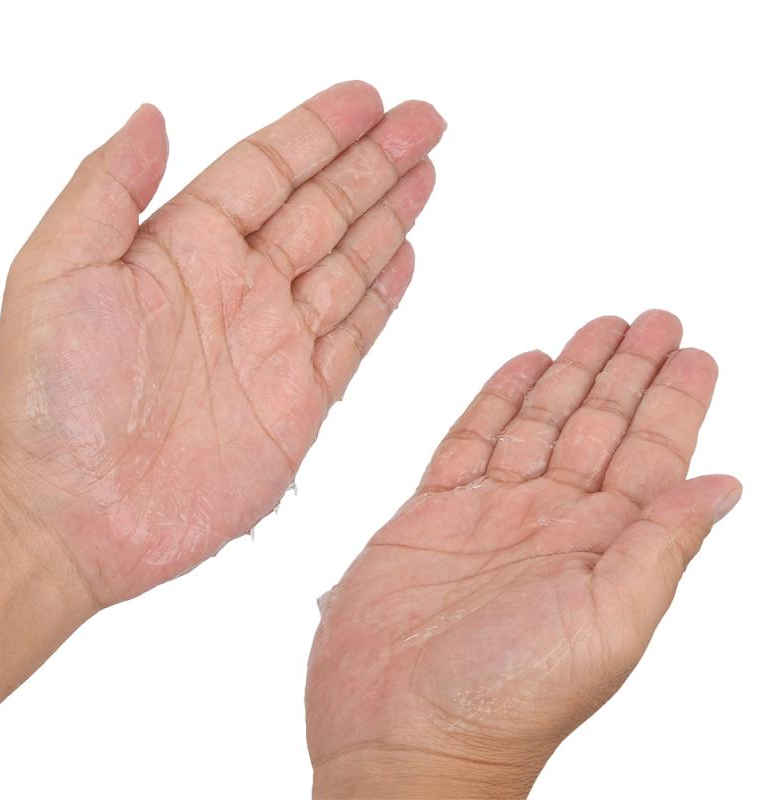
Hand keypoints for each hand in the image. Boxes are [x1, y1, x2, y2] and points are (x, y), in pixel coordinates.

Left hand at [0, 82, 443, 605]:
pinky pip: (355, 334)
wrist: (78, 516)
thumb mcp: (56, 272)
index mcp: (184, 250)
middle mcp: (237, 289)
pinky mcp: (300, 401)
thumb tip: (150, 115)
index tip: (368, 100)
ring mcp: (274, 344)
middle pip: (323, 206)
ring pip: (348, 262)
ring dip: (390, 216)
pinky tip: (404, 257)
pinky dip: (384, 295)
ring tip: (426, 173)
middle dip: (377, 161)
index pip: (268, 169)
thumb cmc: (52, 402)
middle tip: (424, 122)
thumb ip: (106, 188)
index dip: (320, 131)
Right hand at [306, 311, 741, 798]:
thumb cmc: (506, 701)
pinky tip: (521, 368)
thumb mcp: (607, 624)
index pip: (649, 455)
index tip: (691, 351)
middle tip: (651, 320)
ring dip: (568, 375)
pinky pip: (468, 440)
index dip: (672, 400)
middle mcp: (548, 523)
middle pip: (596, 426)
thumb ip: (661, 549)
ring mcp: (487, 514)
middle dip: (625, 371)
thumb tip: (724, 486)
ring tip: (598, 330)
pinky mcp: (429, 513)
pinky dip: (495, 401)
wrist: (401, 734)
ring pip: (536, 423)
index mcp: (599, 547)